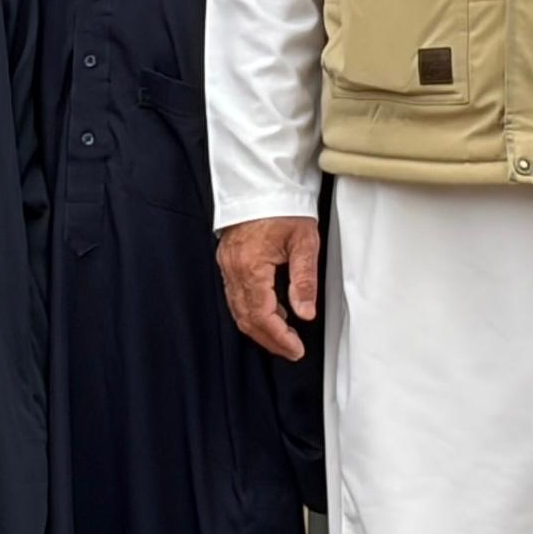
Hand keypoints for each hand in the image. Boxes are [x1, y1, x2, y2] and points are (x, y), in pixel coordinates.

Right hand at [217, 216, 323, 361]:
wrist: (262, 183)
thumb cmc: (284, 207)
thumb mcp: (304, 241)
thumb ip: (304, 280)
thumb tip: (305, 313)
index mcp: (251, 266)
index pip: (262, 316)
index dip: (279, 338)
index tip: (296, 349)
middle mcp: (233, 269)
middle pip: (246, 319)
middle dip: (269, 339)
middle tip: (291, 350)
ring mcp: (227, 266)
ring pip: (238, 310)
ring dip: (260, 328)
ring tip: (284, 335)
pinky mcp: (228, 261)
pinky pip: (235, 296)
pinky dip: (252, 311)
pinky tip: (271, 311)